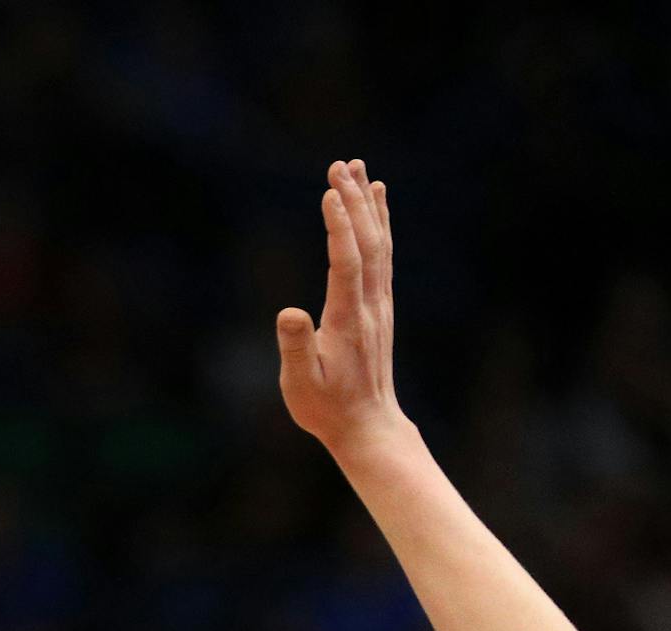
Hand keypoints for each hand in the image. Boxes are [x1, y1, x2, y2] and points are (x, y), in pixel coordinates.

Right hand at [277, 159, 412, 453]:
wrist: (367, 425)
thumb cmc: (326, 408)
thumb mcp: (300, 384)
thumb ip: (295, 347)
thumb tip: (289, 312)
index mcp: (348, 320)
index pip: (346, 262)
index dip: (339, 226)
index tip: (330, 192)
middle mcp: (370, 305)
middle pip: (367, 243)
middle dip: (354, 202)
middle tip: (341, 165)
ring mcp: (378, 303)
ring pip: (379, 244)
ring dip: (369, 205)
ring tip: (359, 170)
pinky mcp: (379, 306)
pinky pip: (382, 255)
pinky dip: (379, 225)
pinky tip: (376, 204)